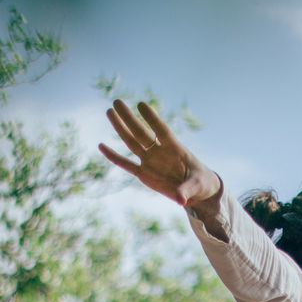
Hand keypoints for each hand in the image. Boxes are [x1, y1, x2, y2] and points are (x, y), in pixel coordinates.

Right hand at [99, 99, 220, 206]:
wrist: (196, 191)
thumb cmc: (201, 182)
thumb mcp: (198, 186)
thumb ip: (187, 190)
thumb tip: (180, 200)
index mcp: (175, 149)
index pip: (161, 131)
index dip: (152, 119)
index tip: (141, 105)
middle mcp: (160, 152)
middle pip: (141, 133)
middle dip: (129, 118)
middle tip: (116, 101)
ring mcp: (150, 161)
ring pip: (132, 142)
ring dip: (120, 128)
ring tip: (109, 110)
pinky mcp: (144, 174)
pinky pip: (126, 164)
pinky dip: (114, 156)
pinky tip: (101, 146)